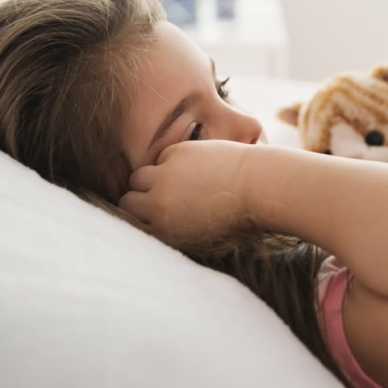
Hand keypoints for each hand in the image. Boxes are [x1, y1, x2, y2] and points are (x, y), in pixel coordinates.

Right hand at [118, 140, 254, 246]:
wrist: (259, 186)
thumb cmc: (236, 216)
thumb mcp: (198, 235)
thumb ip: (170, 231)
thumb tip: (150, 226)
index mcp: (165, 228)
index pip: (133, 223)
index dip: (141, 219)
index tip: (149, 217)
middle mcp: (160, 202)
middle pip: (128, 200)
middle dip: (138, 200)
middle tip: (155, 199)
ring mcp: (166, 175)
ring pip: (138, 176)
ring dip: (148, 180)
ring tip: (168, 183)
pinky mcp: (178, 152)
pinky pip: (160, 158)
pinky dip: (168, 163)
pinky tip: (188, 168)